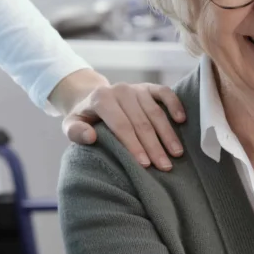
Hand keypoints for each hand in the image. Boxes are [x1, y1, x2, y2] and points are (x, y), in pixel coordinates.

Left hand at [57, 73, 186, 170]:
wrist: (92, 96)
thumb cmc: (84, 117)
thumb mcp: (71, 124)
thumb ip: (76, 132)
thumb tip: (91, 137)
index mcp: (102, 99)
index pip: (121, 126)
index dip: (134, 146)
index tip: (145, 165)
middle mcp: (121, 90)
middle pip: (141, 122)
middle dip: (154, 146)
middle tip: (165, 167)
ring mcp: (136, 88)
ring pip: (156, 112)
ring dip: (168, 133)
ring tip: (177, 154)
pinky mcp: (148, 87)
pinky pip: (165, 92)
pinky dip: (175, 104)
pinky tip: (182, 120)